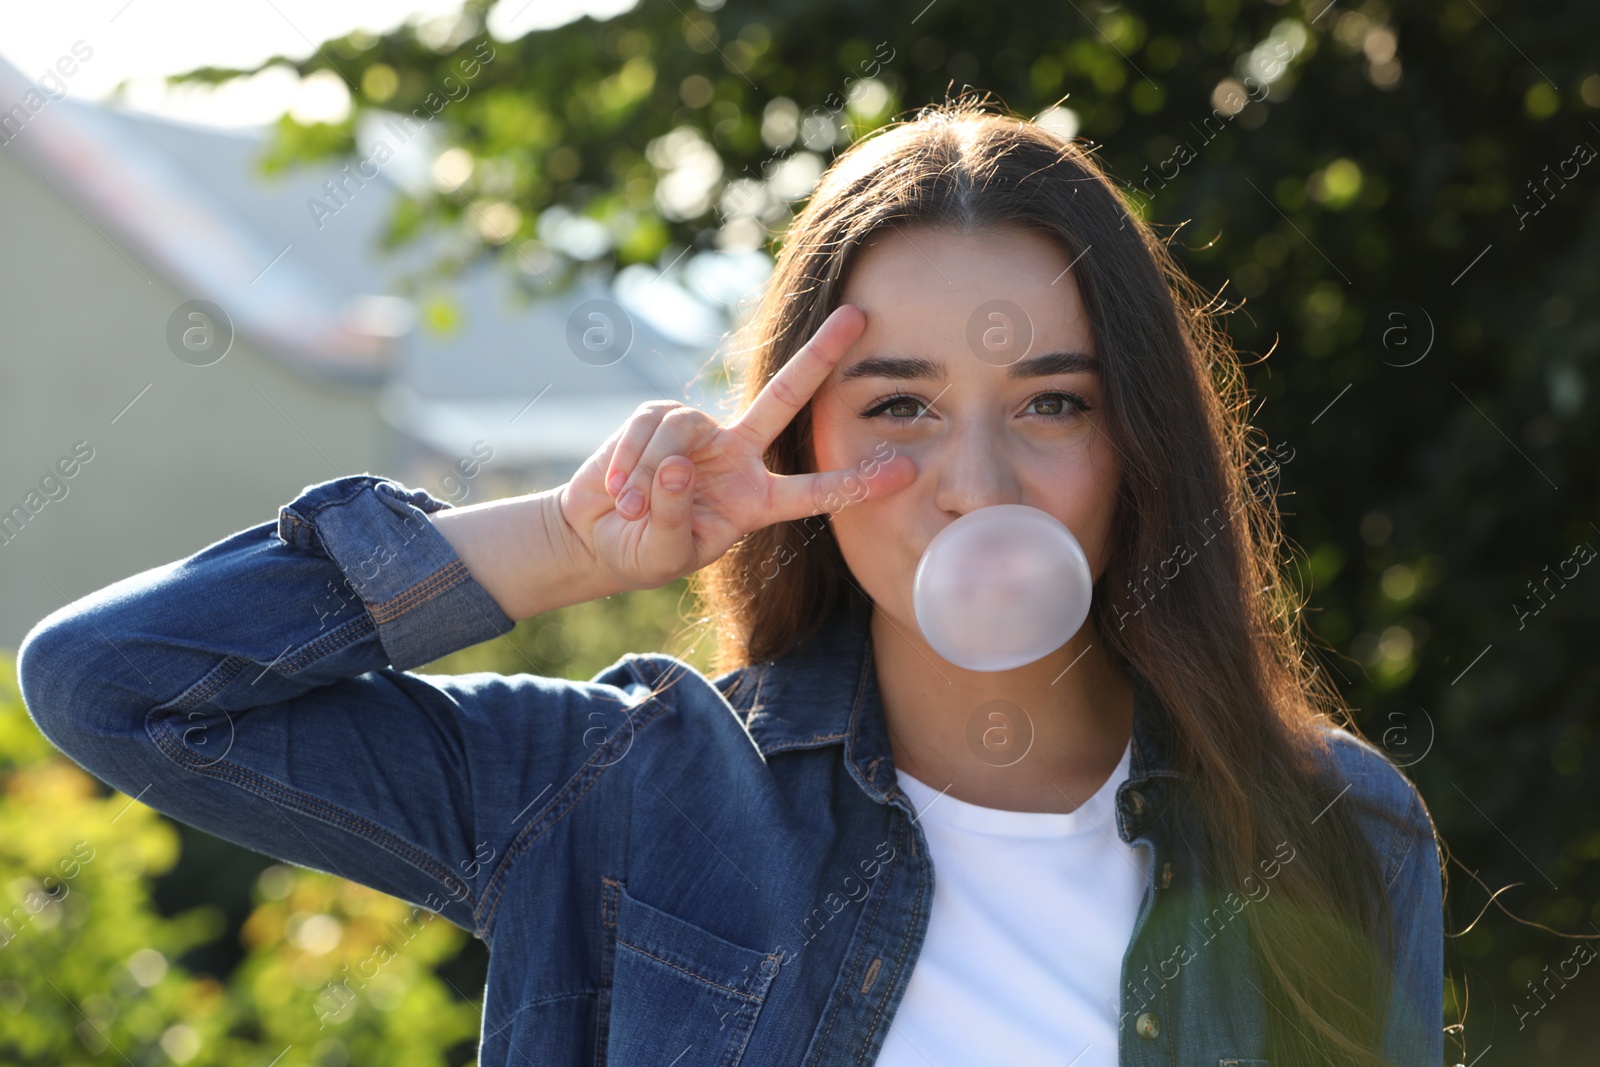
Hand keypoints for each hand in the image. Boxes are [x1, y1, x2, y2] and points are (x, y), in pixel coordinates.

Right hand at [555, 304, 917, 592]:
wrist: (593, 536)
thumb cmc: (640, 552)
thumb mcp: (664, 552)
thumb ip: (675, 516)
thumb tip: (678, 465)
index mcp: (757, 501)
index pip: (815, 491)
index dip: (858, 483)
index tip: (907, 471)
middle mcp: (738, 458)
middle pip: (785, 398)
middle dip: (820, 356)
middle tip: (858, 316)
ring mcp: (701, 434)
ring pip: (685, 429)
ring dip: (650, 471)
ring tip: (630, 507)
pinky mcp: (657, 417)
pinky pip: (649, 427)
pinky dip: (628, 460)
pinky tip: (616, 488)